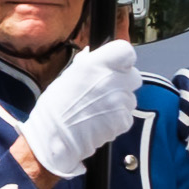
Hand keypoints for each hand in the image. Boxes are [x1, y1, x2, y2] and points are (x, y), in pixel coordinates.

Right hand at [16, 41, 138, 187]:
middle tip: (106, 91)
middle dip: (123, 83)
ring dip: (120, 103)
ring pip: (131, 98)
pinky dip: (117, 120)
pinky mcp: (123, 120)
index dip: (123, 59)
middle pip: (134, 76)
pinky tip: (100, 122)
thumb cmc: (55, 106)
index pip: (126, 51)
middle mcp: (112, 79)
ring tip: (98, 110)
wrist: (54, 137)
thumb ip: (86, 65)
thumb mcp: (67, 76)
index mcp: (96, 64)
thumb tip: (91, 56)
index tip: (117, 65)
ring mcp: (120, 101)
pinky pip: (127, 117)